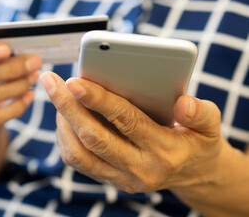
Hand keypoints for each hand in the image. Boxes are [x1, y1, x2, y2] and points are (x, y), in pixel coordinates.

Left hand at [40, 71, 224, 192]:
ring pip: (79, 154)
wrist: (194, 174)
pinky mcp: (109, 180)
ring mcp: (122, 178)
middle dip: (68, 107)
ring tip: (55, 94)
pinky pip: (77, 161)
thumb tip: (183, 102)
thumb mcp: (210, 126)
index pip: (127, 121)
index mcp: (165, 150)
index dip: (99, 100)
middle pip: (94, 138)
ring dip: (62, 122)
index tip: (75, 80)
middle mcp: (141, 169)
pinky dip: (64, 136)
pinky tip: (63, 114)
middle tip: (50, 80)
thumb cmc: (197, 140)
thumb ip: (202, 113)